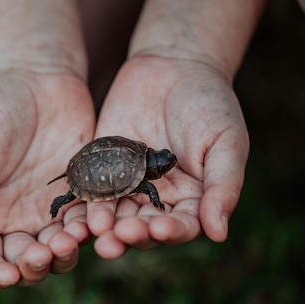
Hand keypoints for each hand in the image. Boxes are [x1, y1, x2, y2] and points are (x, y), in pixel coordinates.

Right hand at [0, 71, 94, 288]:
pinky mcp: (83, 197)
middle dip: (34, 267)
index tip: (7, 275)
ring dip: (65, 255)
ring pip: (61, 252)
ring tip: (69, 241)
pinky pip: (90, 223)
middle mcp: (19, 221)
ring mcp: (53, 212)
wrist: (38, 78)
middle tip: (43, 254)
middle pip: (26, 263)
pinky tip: (95, 224)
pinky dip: (92, 230)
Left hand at [90, 55, 248, 257]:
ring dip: (104, 226)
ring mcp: (128, 186)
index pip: (181, 227)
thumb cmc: (210, 104)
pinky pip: (92, 189)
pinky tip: (78, 207)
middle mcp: (158, 201)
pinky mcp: (103, 170)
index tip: (159, 230)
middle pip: (144, 229)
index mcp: (192, 201)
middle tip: (118, 238)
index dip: (171, 232)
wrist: (173, 65)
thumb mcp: (226, 142)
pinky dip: (85, 201)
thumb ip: (223, 186)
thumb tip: (219, 234)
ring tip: (95, 229)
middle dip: (131, 235)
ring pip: (115, 215)